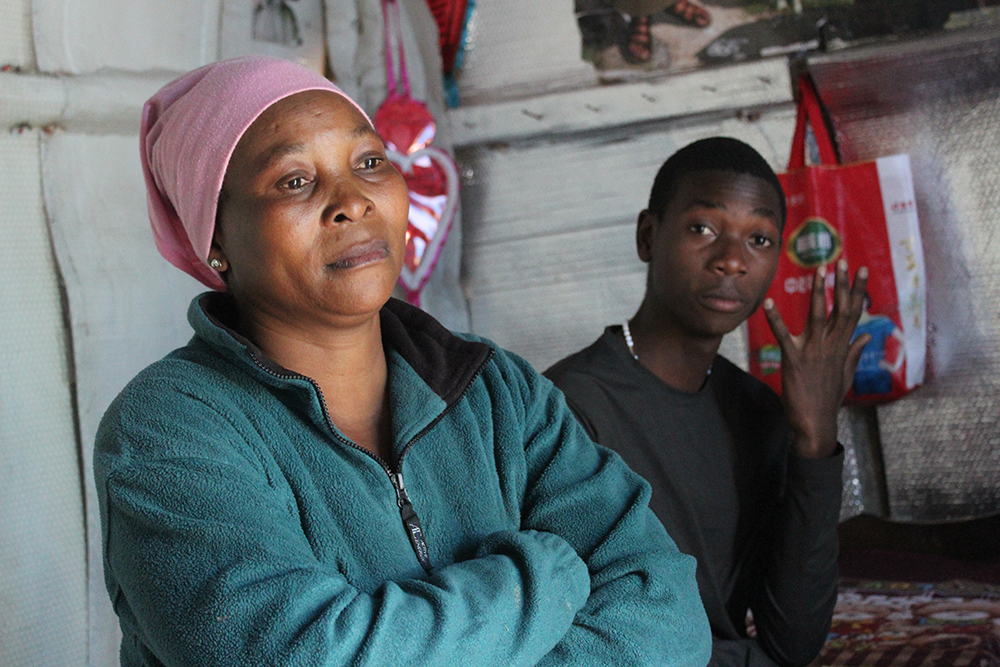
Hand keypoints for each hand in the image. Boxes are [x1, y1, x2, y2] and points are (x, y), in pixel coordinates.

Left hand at [763, 259, 869, 458]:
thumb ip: (854, 352)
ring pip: (818, 316)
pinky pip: (783, 335)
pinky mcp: (794, 360)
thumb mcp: (846, 374)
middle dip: (842, 284)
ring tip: (818, 270)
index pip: (853, 313)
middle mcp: (831, 346)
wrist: (815, 423)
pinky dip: (775, 318)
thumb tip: (866, 335)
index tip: (861, 270)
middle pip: (840, 309)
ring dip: (818, 292)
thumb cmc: (828, 399)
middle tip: (842, 261)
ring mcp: (814, 352)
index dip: (857, 291)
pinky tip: (768, 302)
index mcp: (842, 347)